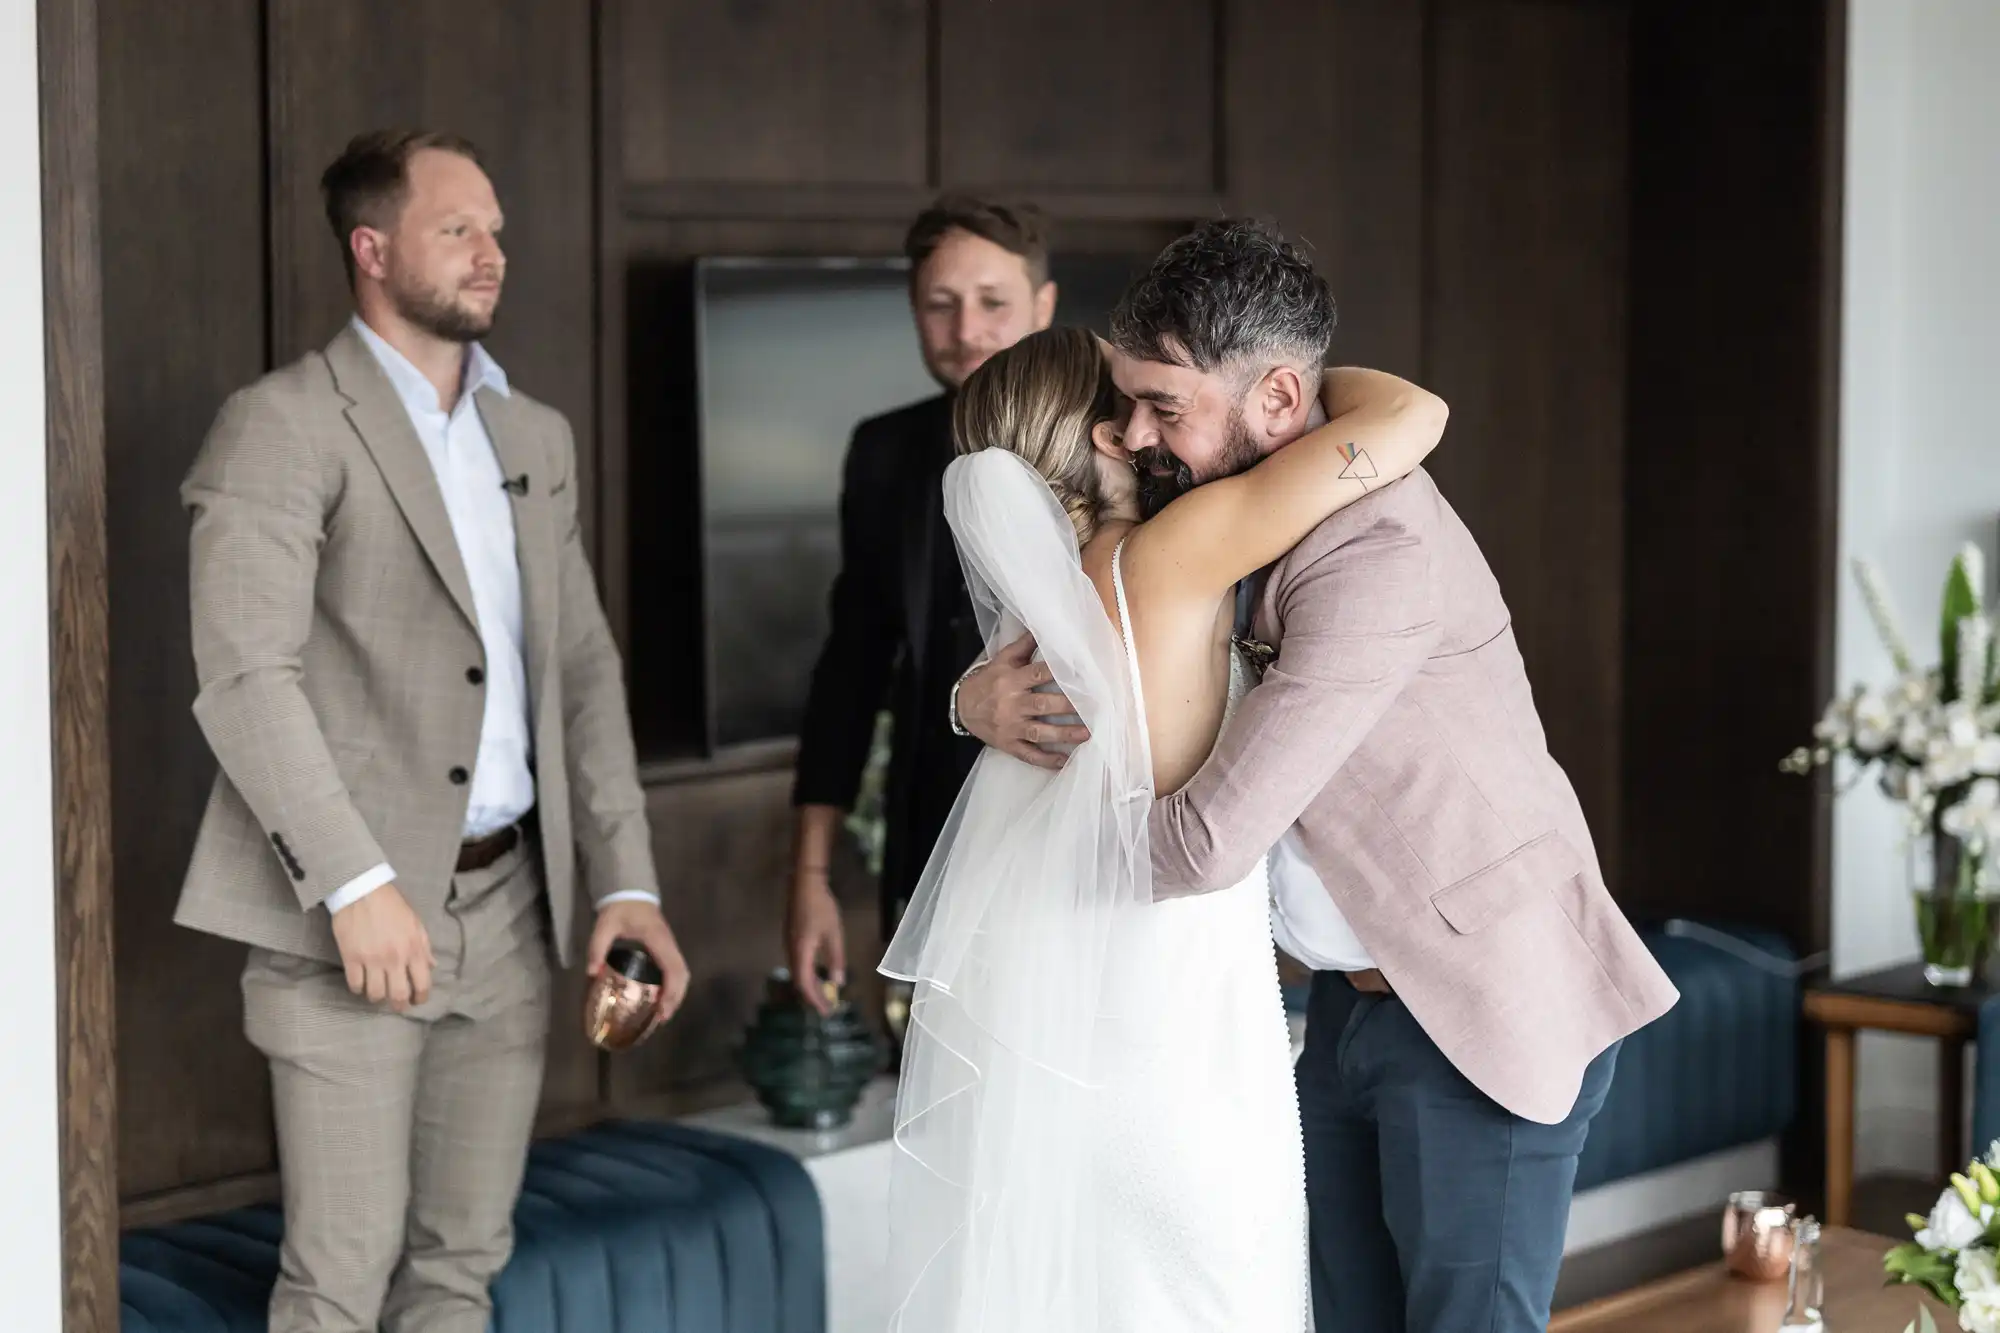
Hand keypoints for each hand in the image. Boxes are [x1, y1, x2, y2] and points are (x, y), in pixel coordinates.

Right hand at [329, 882, 433, 1011]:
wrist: (362, 890)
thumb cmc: (392, 905)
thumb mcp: (415, 923)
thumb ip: (424, 947)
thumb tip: (432, 967)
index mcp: (413, 949)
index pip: (422, 983)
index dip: (421, 997)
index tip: (417, 1000)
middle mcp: (394, 958)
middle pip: (398, 995)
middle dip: (399, 1005)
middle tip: (397, 1005)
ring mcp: (371, 960)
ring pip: (375, 994)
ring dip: (377, 997)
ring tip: (377, 991)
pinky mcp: (351, 958)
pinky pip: (355, 985)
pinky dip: (358, 988)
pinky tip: (360, 983)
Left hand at [587, 898, 690, 1024]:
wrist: (631, 891)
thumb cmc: (620, 908)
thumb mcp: (605, 925)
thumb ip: (597, 947)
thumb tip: (591, 973)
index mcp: (658, 940)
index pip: (673, 969)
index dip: (671, 991)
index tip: (662, 1010)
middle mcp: (669, 944)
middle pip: (683, 975)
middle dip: (676, 998)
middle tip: (662, 1018)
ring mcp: (670, 945)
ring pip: (682, 973)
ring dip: (677, 994)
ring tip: (663, 1012)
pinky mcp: (666, 947)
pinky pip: (676, 969)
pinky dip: (674, 986)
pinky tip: (661, 997)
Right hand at [785, 873, 846, 1015]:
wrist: (803, 884)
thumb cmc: (821, 908)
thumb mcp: (833, 934)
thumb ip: (836, 958)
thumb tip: (838, 982)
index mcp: (801, 953)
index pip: (805, 984)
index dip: (815, 999)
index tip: (826, 1011)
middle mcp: (791, 951)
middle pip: (799, 980)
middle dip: (812, 995)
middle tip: (827, 1006)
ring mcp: (789, 944)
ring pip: (798, 971)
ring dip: (810, 984)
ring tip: (824, 993)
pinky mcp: (791, 937)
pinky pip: (798, 962)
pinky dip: (807, 973)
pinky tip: (817, 972)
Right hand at [956, 632, 1086, 770]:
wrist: (962, 708)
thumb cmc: (988, 681)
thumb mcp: (1002, 660)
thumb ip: (1024, 646)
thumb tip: (1043, 626)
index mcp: (1012, 680)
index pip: (1038, 674)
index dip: (1060, 672)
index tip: (1083, 673)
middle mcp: (1011, 704)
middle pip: (1043, 704)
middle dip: (1068, 706)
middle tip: (1093, 705)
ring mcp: (1011, 726)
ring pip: (1040, 732)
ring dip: (1064, 734)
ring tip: (1087, 734)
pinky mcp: (1009, 744)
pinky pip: (1029, 755)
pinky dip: (1046, 760)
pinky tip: (1065, 762)